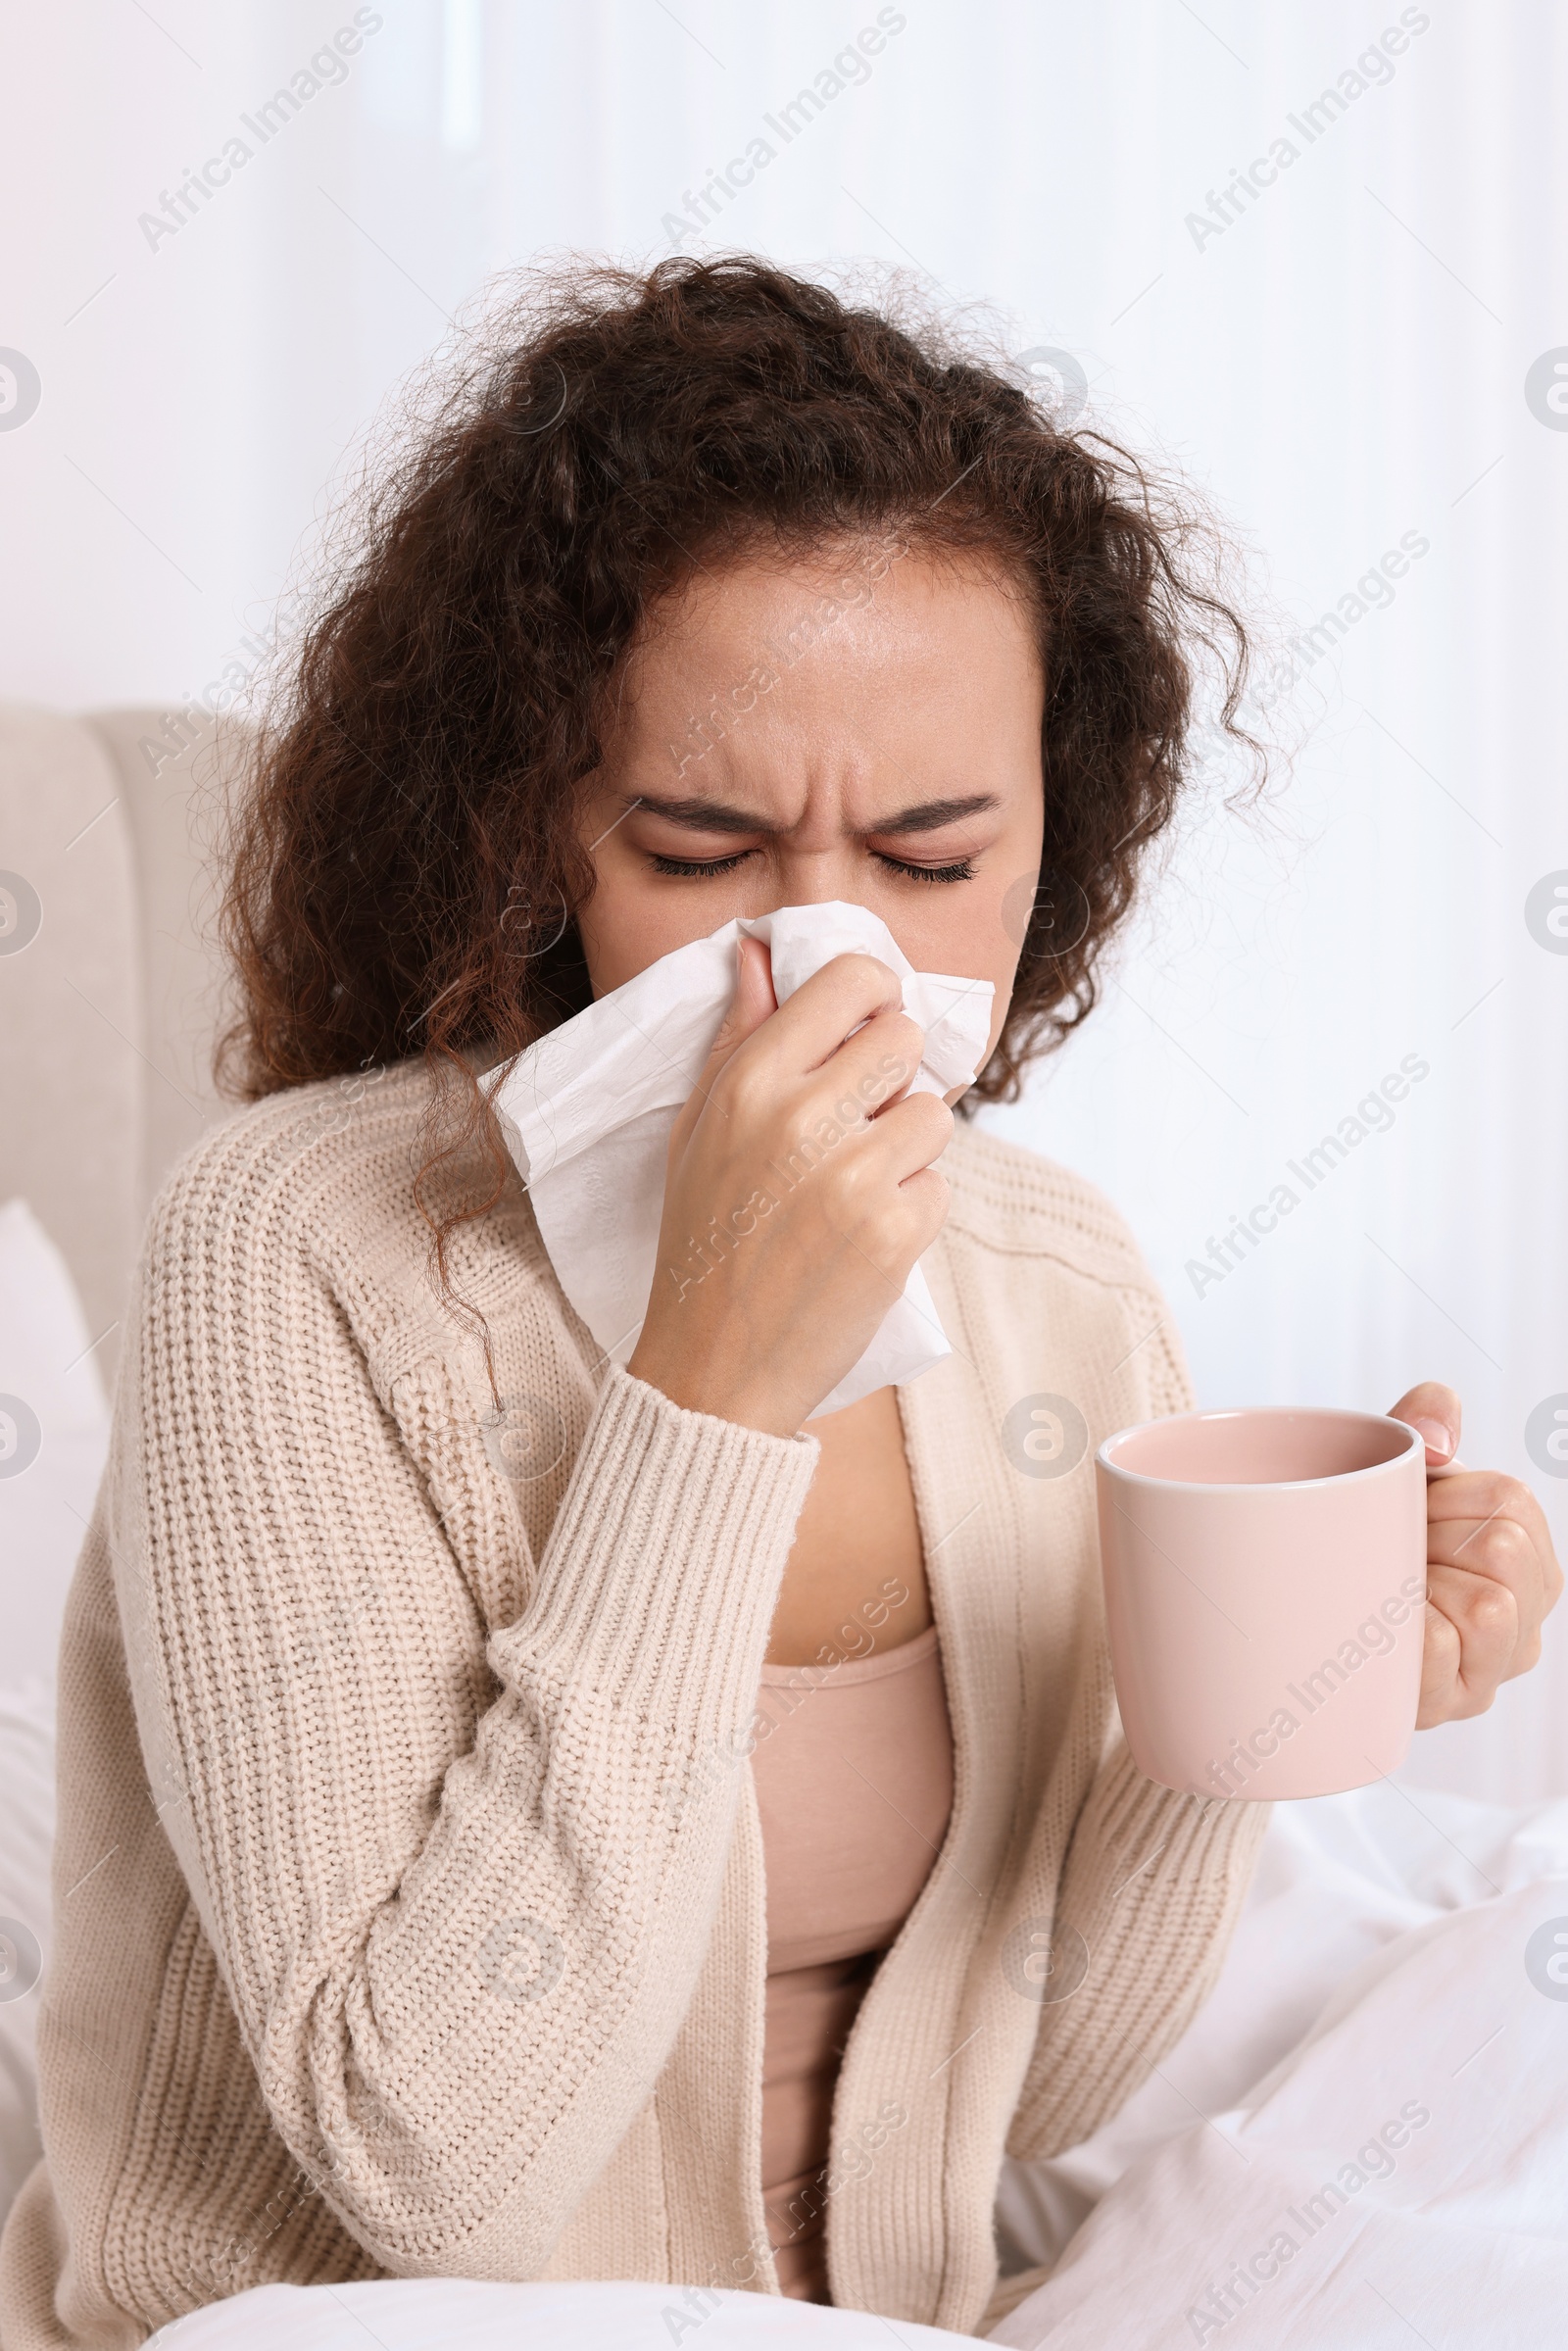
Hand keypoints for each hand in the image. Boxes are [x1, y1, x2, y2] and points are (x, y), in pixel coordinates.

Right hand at [627, 940, 951, 1437]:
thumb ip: (738, 1034)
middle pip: (906, 1040)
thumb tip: (758, 951)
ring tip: (850, 1189)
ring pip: (932, 1114)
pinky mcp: (896, 1233)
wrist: (713, 1363)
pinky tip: (858, 1238)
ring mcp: (855, 1177)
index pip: (853, 980)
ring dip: (905, 1148)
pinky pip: (938, 1184)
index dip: (873, 998)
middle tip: (857, 1122)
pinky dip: (911, 1209)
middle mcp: (803, 1117)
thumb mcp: (698, 1126)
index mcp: (751, 1080)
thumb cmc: (702, 1236)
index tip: (865, 1028)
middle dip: (892, 1077)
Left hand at [1388, 1382, 1563, 1727]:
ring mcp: (1487, 1672)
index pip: (1510, 1501)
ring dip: (1422, 1586)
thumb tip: (1438, 1438)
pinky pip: (1439, 1652)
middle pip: (1504, 1550)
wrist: (1297, 1606)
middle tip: (1395, 1555)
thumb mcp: (1395, 1469)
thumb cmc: (1360, 1534)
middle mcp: (1522, 1621)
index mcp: (1525, 1559)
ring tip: (1389, 1593)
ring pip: (1487, 1606)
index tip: (1410, 1511)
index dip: (1444, 1495)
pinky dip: (1407, 1633)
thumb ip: (1425, 1419)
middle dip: (1433, 1538)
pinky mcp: (1442, 1708)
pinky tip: (1382, 1633)